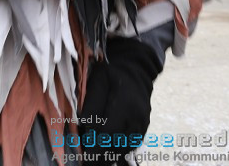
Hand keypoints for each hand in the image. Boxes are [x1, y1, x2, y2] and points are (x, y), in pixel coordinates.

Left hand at [79, 37, 161, 158]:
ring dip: (110, 154)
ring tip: (96, 157)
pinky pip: (131, 145)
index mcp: (124, 103)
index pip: (107, 132)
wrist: (135, 71)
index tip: (83, 153)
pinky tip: (108, 151)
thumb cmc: (112, 75)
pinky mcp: (144, 127)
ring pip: (125, 147)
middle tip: (87, 159)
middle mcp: (137, 116)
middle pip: (117, 143)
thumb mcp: (97, 81)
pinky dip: (119, 150)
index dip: (94, 145)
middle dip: (101, 154)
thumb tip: (85, 127)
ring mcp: (143, 123)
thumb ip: (91, 103)